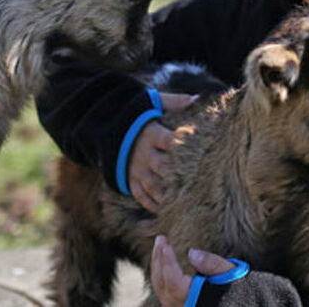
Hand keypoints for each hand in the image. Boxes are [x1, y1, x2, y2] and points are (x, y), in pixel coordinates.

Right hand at [128, 93, 195, 212]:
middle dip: (178, 177)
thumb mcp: (153, 102)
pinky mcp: (130, 180)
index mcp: (151, 133)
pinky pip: (141, 196)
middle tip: (198, 187)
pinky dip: (153, 205)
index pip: (169, 141)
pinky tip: (166, 211)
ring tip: (186, 206)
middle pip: (163, 168)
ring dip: (168, 196)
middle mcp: (144, 154)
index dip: (183, 147)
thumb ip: (174, 102)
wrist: (108, 127)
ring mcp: (136, 169)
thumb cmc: (139, 114)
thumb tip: (196, 98)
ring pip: (153, 186)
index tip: (200, 154)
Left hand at [150, 235, 235, 306]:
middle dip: (159, 260)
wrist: (243, 302)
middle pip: (163, 285)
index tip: (165, 244)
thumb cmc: (237, 288)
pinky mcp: (180, 306)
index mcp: (195, 298)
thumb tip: (192, 253)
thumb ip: (211, 264)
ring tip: (159, 247)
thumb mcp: (229, 272)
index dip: (167, 262)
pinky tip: (162, 264)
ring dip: (158, 267)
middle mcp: (184, 306)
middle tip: (160, 240)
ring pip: (161, 290)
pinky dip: (161, 277)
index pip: (173, 281)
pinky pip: (164, 293)